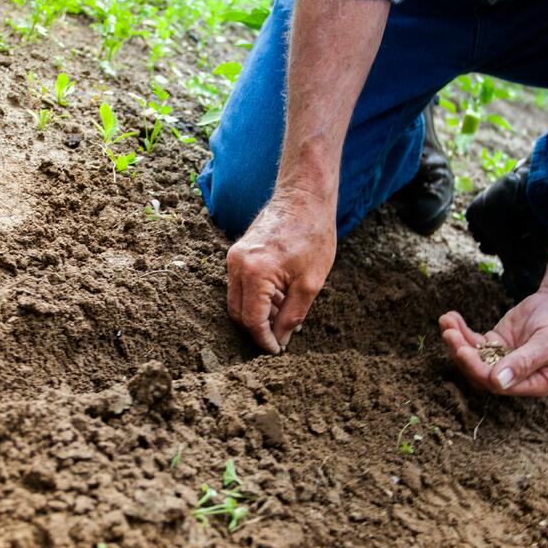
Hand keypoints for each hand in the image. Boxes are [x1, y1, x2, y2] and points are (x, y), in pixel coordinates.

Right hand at [226, 190, 336, 353]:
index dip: (264, 340)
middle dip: (258, 330)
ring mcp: (234, 257)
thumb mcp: (310, 283)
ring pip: (238, 300)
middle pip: (238, 313)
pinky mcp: (238, 253)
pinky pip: (241, 285)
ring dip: (258, 314)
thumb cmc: (313, 235)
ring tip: (286, 315)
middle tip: (280, 338)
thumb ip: (292, 316)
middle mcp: (237, 265)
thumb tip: (280, 340)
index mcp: (254, 273)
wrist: (304, 197)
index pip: (252, 320)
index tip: (276, 351)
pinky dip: (257, 298)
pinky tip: (280, 298)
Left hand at [439, 286, 547, 395]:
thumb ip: (524, 363)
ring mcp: (502, 359)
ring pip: (473, 356)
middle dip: (461, 353)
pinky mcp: (495, 343)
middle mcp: (515, 376)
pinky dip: (460, 330)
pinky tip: (450, 317)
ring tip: (446, 321)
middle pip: (479, 372)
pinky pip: (473, 341)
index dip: (477, 369)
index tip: (463, 351)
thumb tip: (497, 382)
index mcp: (533, 383)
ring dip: (456, 341)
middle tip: (449, 333)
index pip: (498, 384)